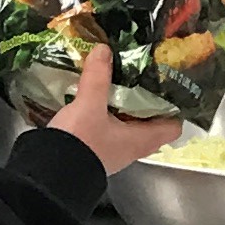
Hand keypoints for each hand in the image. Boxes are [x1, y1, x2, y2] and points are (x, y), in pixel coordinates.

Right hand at [42, 41, 182, 174]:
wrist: (48, 174)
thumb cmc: (79, 143)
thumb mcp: (89, 105)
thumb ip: (97, 77)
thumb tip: (104, 50)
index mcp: (141, 140)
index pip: (173, 128)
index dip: (176, 109)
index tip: (170, 86)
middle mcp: (132, 148)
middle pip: (152, 125)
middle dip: (149, 102)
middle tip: (144, 77)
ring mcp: (114, 151)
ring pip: (130, 127)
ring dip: (127, 108)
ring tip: (122, 82)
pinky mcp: (96, 150)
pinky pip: (111, 129)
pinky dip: (109, 114)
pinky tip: (98, 99)